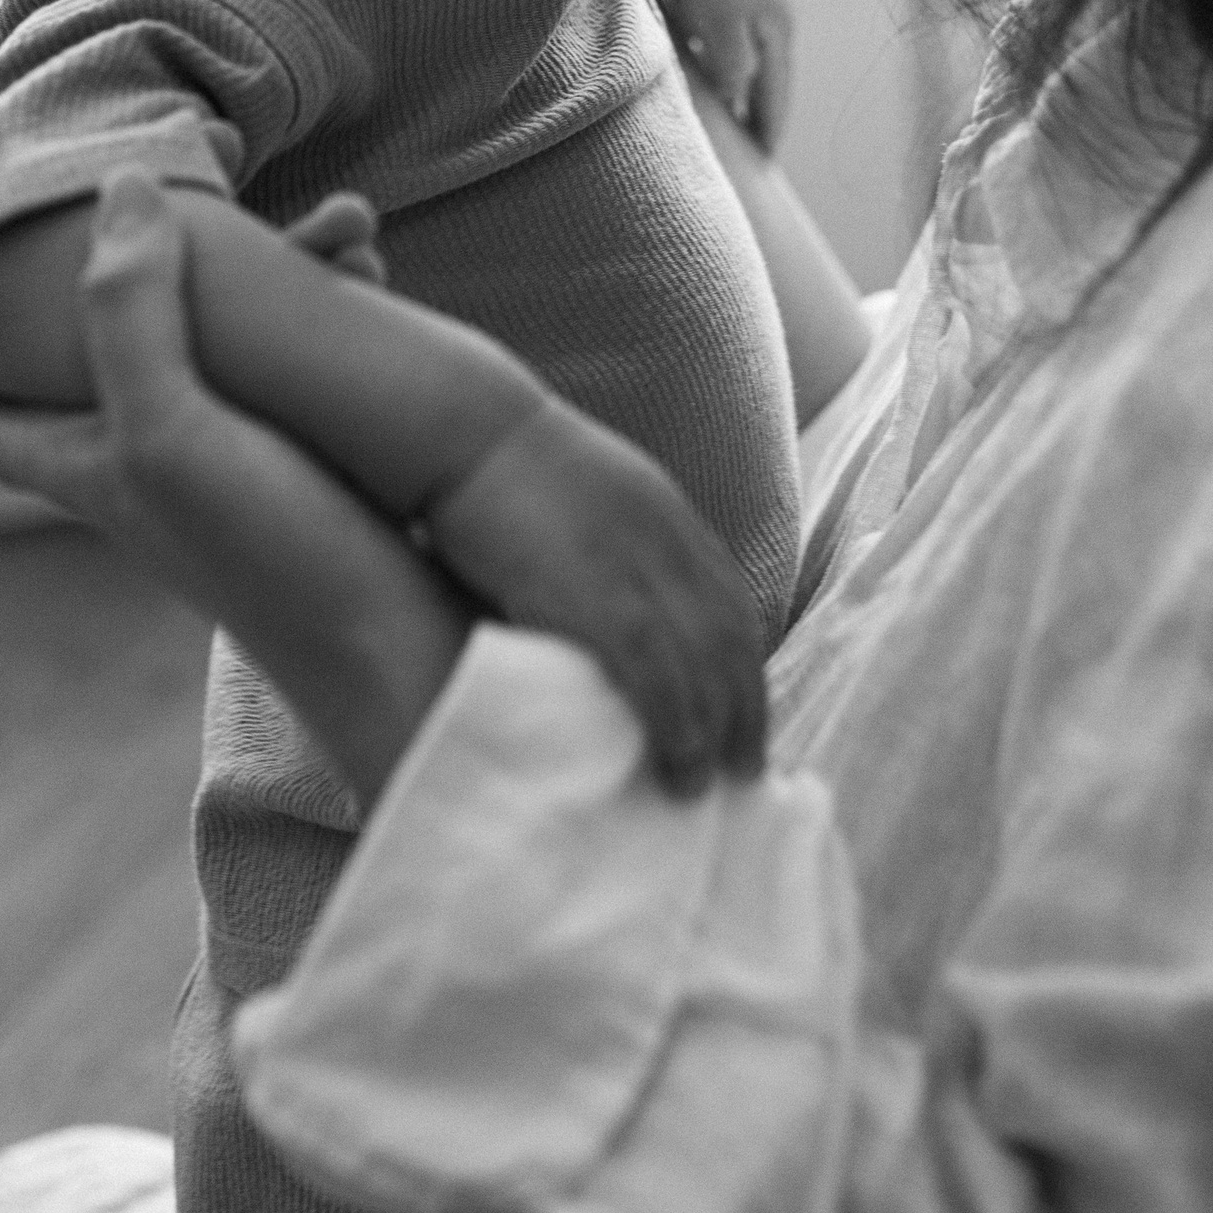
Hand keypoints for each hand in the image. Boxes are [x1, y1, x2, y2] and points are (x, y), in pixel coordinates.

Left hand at [0, 172, 469, 802]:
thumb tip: (124, 189)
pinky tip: (375, 275)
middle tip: (203, 191)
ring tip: (345, 228)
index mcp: (93, 471)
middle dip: (157, 261)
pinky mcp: (324, 461)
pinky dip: (334, 306)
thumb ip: (130, 313)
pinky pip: (307, 360)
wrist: (414, 653)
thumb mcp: (174, 434)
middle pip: (116, 346)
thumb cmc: (277, 562)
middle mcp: (155, 466)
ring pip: (229, 336)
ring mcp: (242, 463)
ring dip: (275, 270)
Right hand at [426, 403, 768, 796]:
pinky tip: (679, 760)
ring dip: (717, 727)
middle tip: (747, 767)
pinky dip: (677, 720)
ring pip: (705, 659)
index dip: (743, 662)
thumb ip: (606, 538)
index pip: (730, 601)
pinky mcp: (596, 593)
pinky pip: (656, 669)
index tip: (743, 711)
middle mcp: (668, 540)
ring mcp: (637, 565)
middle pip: (733, 636)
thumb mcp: (581, 492)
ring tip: (706, 784)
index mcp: (664, 515)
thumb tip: (600, 591)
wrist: (465, 428)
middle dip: (747, 706)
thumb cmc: (499, 463)